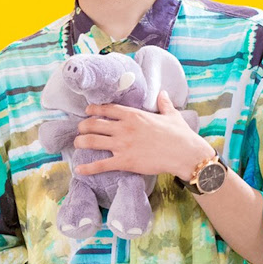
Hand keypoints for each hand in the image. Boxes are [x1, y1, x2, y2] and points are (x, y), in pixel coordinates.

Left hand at [73, 91, 212, 178]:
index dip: (94, 109)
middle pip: (94, 124)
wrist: (185, 153)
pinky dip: (88, 168)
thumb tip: (163, 93)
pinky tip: (79, 169)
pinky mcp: (125, 161)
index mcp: (134, 115)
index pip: (107, 109)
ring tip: (77, 144)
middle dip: (83, 126)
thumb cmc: (180, 134)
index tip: (87, 111)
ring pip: (93, 141)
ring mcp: (123, 145)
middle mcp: (124, 128)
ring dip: (81, 142)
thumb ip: (164, 104)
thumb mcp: (172, 115)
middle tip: (80, 129)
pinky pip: (102, 164)